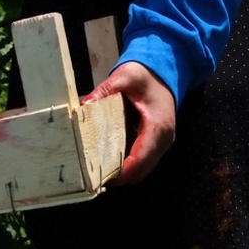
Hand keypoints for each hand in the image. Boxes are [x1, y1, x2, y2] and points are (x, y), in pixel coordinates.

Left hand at [82, 61, 175, 185]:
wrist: (164, 72)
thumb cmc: (147, 75)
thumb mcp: (125, 77)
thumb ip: (105, 90)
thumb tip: (85, 104)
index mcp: (158, 127)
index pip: (139, 160)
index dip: (119, 172)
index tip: (98, 175)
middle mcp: (163, 140)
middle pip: (140, 172)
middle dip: (118, 177)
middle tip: (92, 175)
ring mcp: (162, 143)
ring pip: (142, 170)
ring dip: (122, 173)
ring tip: (98, 170)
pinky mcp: (157, 143)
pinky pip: (142, 162)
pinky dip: (127, 165)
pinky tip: (108, 159)